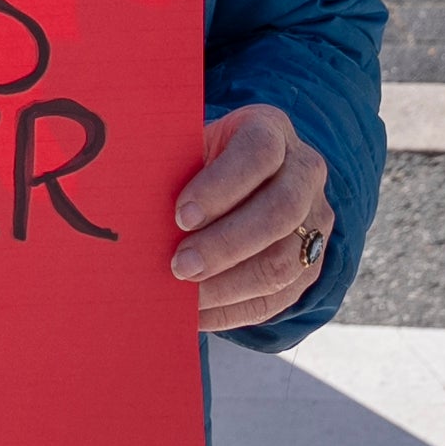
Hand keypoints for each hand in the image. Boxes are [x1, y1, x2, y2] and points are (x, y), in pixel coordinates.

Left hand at [171, 104, 331, 332]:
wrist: (245, 180)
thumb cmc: (202, 162)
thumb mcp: (191, 148)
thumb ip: (171, 169)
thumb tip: (128, 206)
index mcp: (271, 130)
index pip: (258, 152)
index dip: (221, 185)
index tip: (181, 214)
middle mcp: (304, 172)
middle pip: (279, 210)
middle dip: (225, 244)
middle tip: (179, 266)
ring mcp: (315, 221)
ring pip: (284, 261)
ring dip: (229, 285)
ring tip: (186, 296)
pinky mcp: (311, 264)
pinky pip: (279, 298)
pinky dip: (234, 311)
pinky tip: (198, 315)